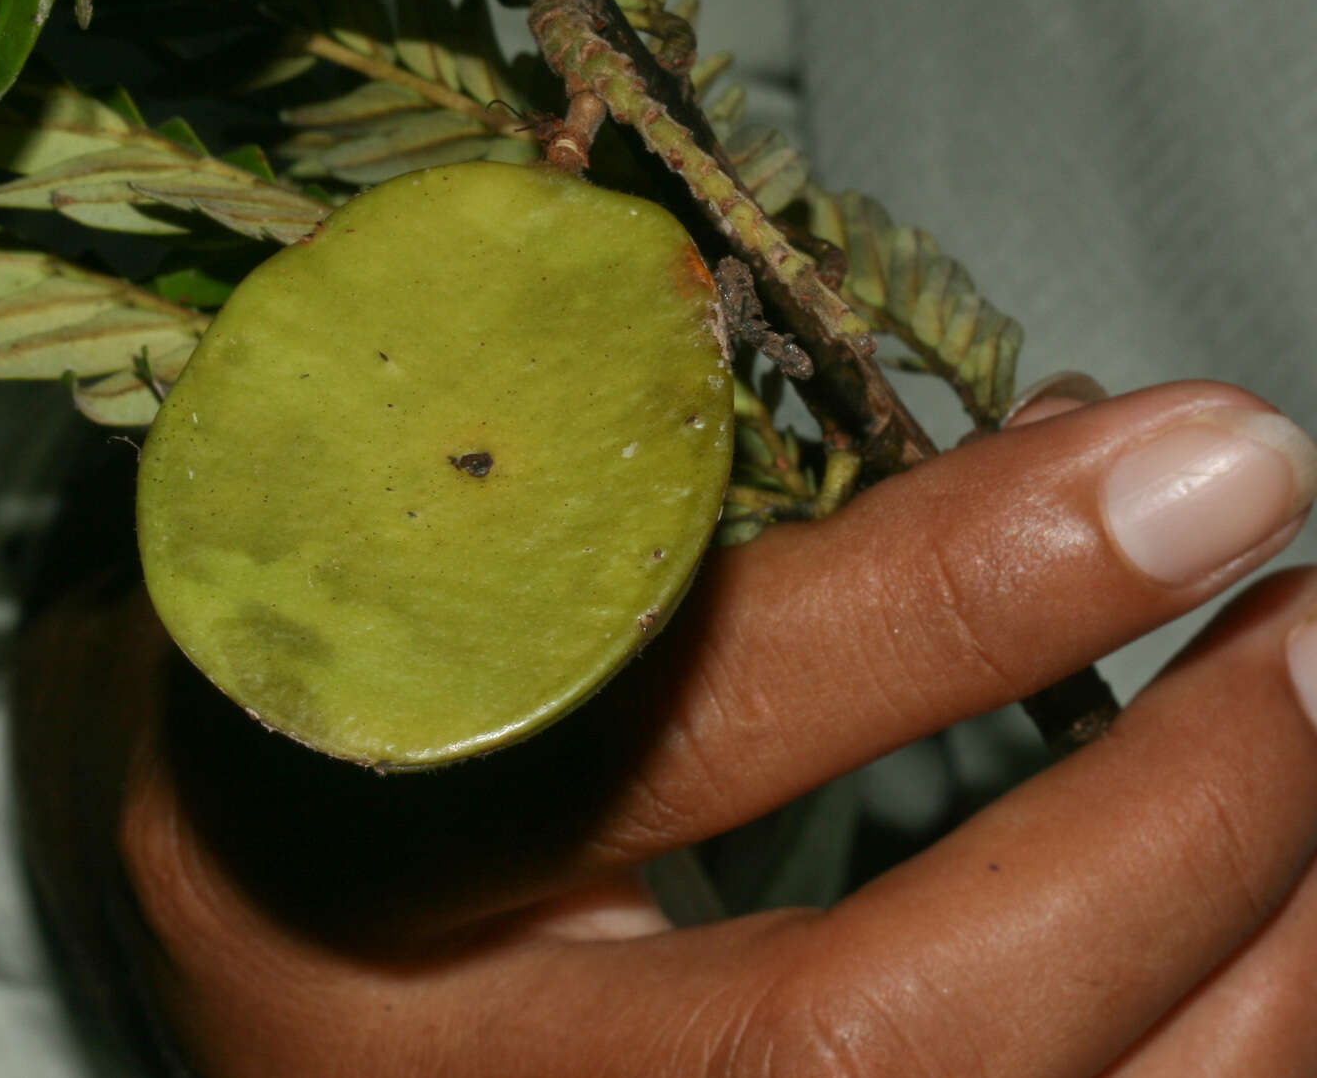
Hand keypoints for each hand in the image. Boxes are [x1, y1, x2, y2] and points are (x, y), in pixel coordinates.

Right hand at [15, 381, 1316, 1075]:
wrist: (249, 965)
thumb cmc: (326, 716)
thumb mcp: (421, 588)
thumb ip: (691, 522)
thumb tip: (1080, 448)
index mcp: (319, 844)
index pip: (663, 726)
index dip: (955, 598)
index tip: (1198, 457)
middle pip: (867, 1044)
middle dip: (1174, 834)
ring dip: (1252, 976)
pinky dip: (1205, 1062)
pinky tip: (1266, 933)